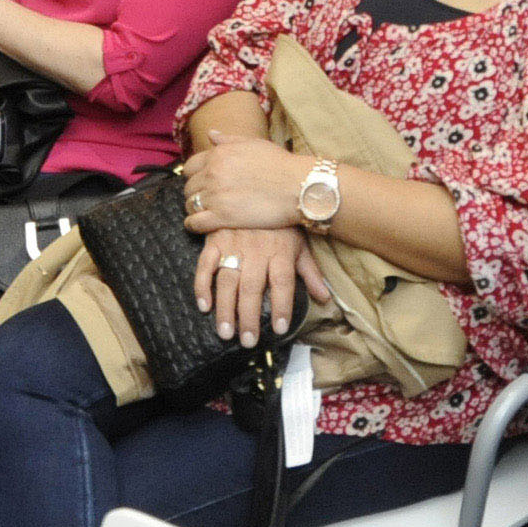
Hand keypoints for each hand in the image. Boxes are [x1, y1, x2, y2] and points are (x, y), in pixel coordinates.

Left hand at [180, 130, 307, 233]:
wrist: (298, 186)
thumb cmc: (281, 164)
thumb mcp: (254, 144)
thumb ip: (228, 140)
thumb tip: (211, 133)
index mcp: (218, 154)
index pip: (190, 166)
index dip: (195, 176)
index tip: (202, 183)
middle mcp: (212, 173)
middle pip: (189, 187)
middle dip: (195, 193)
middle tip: (206, 200)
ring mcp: (215, 195)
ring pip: (190, 204)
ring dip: (194, 209)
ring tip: (204, 213)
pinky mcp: (222, 217)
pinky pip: (195, 223)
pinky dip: (193, 225)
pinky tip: (199, 226)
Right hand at [192, 227, 325, 340]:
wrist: (261, 185)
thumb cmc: (282, 221)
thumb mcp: (299, 243)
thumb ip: (309, 272)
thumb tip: (325, 299)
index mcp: (280, 250)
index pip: (283, 281)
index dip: (282, 305)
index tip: (280, 329)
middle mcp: (257, 248)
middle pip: (253, 287)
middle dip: (249, 317)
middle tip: (247, 341)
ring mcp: (233, 243)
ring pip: (228, 280)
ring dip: (225, 308)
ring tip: (226, 332)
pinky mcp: (215, 238)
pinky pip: (205, 264)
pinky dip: (202, 285)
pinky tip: (204, 305)